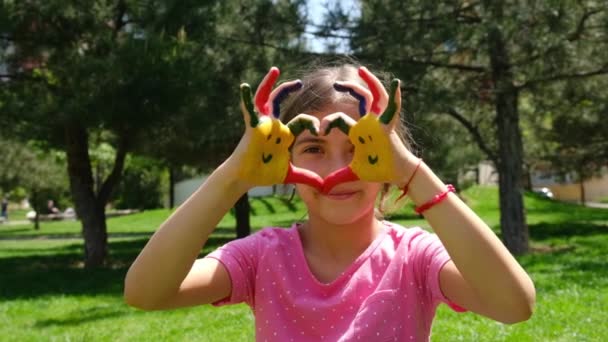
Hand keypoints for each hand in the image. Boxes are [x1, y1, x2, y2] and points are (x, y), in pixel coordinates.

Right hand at [231, 67, 322, 188]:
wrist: (247, 177)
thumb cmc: (264, 173)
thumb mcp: (290, 174)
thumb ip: (306, 177)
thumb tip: (323, 186)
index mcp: (284, 134)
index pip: (302, 121)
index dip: (313, 123)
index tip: (321, 129)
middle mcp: (274, 125)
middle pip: (281, 101)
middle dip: (289, 89)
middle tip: (300, 82)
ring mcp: (262, 124)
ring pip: (266, 99)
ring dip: (269, 84)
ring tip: (275, 70)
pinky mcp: (252, 127)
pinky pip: (249, 110)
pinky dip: (245, 98)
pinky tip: (244, 86)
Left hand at [322, 67, 416, 192]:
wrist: (396, 174)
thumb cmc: (377, 170)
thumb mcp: (353, 173)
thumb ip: (338, 178)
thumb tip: (322, 189)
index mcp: (356, 131)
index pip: (338, 120)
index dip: (326, 123)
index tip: (317, 130)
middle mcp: (367, 122)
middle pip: (358, 100)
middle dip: (348, 89)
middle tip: (336, 83)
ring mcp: (379, 121)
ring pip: (374, 96)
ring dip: (369, 82)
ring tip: (361, 70)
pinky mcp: (389, 125)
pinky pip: (392, 107)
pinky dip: (394, 95)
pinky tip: (396, 82)